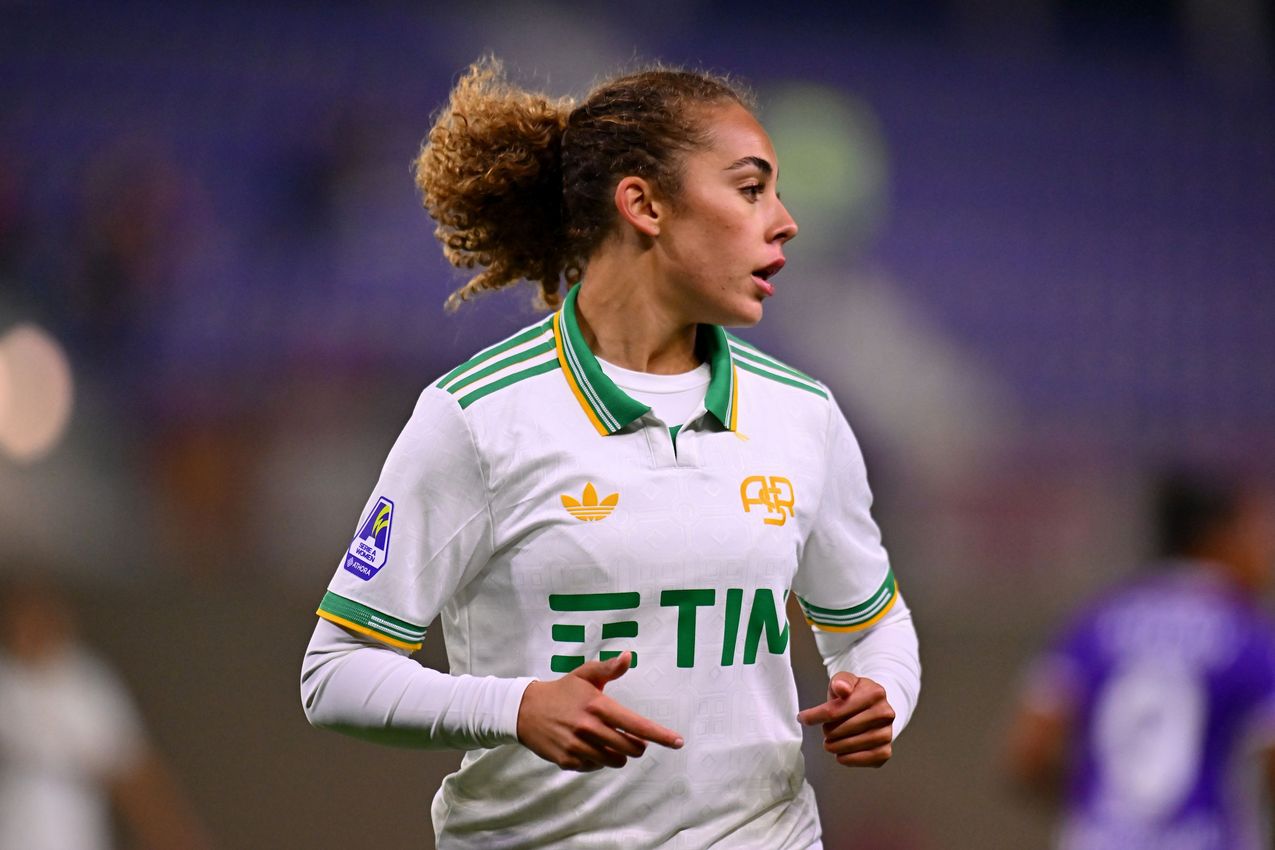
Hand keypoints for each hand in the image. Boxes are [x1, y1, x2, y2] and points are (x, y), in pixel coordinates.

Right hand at [517, 651, 683, 771]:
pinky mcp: (568, 761)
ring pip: (615, 761)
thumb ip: (608, 668)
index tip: (678, 741)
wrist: (524, 710)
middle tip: (632, 738)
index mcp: (597, 706)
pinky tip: (588, 746)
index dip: (660, 735)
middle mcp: (589, 728)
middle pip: (630, 748)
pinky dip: (598, 759)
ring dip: (618, 754)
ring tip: (607, 740)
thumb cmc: (561, 691)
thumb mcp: (584, 675)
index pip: (636, 725)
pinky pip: (595, 767)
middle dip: (637, 745)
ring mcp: (578, 747)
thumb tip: (629, 656)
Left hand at [797, 672, 894, 767]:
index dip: (815, 716)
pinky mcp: (885, 751)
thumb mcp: (845, 681)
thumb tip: (841, 688)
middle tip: (825, 730)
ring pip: (853, 745)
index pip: (837, 709)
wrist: (873, 708)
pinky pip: (865, 759)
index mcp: (875, 693)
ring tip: (830, 742)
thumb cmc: (854, 695)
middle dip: (828, 731)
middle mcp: (885, 713)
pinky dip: (849, 759)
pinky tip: (840, 754)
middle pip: (844, 728)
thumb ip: (840, 681)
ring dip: (835, 746)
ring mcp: (887, 733)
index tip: (802, 718)